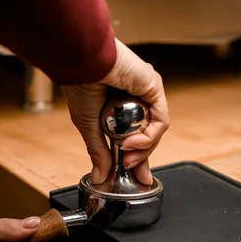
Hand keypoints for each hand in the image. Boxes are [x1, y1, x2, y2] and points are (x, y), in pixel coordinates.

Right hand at [61, 38, 168, 185]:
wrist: (81, 62)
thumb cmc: (79, 86)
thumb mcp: (88, 127)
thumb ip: (99, 152)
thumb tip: (100, 177)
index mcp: (120, 106)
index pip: (136, 137)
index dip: (138, 159)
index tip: (138, 179)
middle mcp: (137, 99)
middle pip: (148, 136)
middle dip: (140, 157)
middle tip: (128, 167)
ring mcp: (147, 93)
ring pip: (155, 130)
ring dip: (142, 148)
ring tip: (125, 154)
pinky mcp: (154, 87)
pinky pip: (160, 120)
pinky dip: (148, 136)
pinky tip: (132, 142)